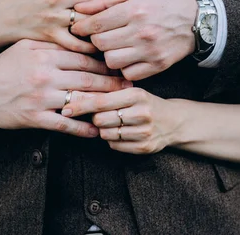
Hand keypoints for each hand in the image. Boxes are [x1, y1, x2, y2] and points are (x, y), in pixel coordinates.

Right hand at [0, 0, 134, 59]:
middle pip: (94, 0)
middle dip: (117, 2)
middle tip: (138, 6)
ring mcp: (54, 19)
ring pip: (88, 21)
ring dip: (109, 25)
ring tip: (129, 29)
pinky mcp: (51, 37)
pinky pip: (76, 44)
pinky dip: (92, 47)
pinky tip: (108, 49)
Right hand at [0, 39, 132, 137]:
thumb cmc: (3, 65)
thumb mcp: (26, 47)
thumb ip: (52, 45)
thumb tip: (79, 41)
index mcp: (45, 55)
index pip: (83, 58)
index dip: (104, 62)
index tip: (120, 65)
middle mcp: (46, 75)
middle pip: (88, 79)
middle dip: (112, 83)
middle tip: (130, 86)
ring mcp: (42, 98)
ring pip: (81, 101)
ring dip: (103, 105)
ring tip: (120, 107)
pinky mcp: (35, 118)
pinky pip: (65, 125)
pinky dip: (83, 129)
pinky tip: (97, 131)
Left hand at [61, 88, 182, 153]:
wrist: (174, 120)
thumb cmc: (144, 103)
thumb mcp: (129, 93)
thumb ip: (105, 94)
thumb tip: (73, 96)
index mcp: (136, 94)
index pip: (101, 101)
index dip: (80, 105)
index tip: (65, 108)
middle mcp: (142, 112)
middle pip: (100, 120)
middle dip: (96, 118)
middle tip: (102, 115)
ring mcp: (144, 131)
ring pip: (106, 134)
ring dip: (104, 130)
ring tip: (116, 123)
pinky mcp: (144, 147)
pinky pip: (115, 145)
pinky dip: (113, 140)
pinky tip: (123, 133)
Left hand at [71, 0, 196, 80]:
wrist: (198, 19)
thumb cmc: (164, 2)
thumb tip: (79, 8)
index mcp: (135, 10)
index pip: (96, 24)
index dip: (82, 27)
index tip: (79, 28)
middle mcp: (142, 32)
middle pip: (100, 44)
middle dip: (96, 40)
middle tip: (101, 35)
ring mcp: (150, 51)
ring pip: (111, 61)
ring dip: (109, 54)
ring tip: (116, 46)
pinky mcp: (157, 65)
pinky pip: (128, 73)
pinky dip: (125, 67)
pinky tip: (129, 56)